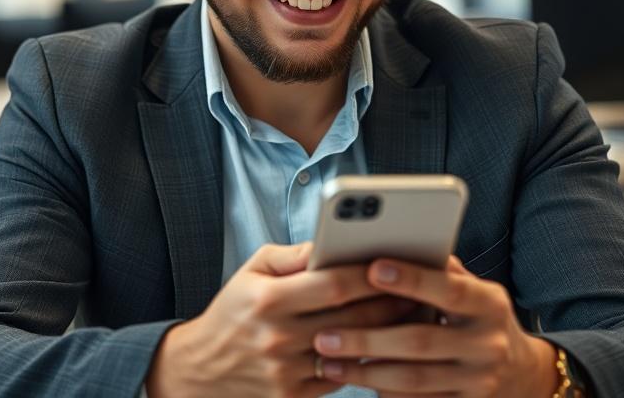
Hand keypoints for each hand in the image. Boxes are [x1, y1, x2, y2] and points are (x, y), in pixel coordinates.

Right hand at [145, 242, 416, 397]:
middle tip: (422, 288)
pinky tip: (387, 345)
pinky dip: (367, 361)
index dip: (370, 274)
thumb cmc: (233, 311)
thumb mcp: (252, 270)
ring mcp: (288, 372)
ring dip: (389, 333)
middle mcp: (279, 337)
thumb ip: (293, 256)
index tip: (397, 261)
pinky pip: (343, 378)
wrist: (201, 370)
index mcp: (269, 300)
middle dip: (392, 302)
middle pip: (353, 319)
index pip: (334, 284)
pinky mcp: (294, 397)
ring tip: (414, 314)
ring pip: (353, 351)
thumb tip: (331, 242)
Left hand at [312, 255, 559, 396]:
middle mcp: (488, 344)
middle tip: (325, 335)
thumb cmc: (478, 317)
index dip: (412, 279)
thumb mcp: (473, 289)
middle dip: (367, 339)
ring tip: (327, 363)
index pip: (450, 289)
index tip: (372, 268)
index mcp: (489, 304)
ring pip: (413, 380)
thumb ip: (441, 271)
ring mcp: (479, 382)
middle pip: (420, 341)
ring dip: (365, 372)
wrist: (522, 374)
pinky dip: (384, 393)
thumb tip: (397, 240)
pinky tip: (355, 382)